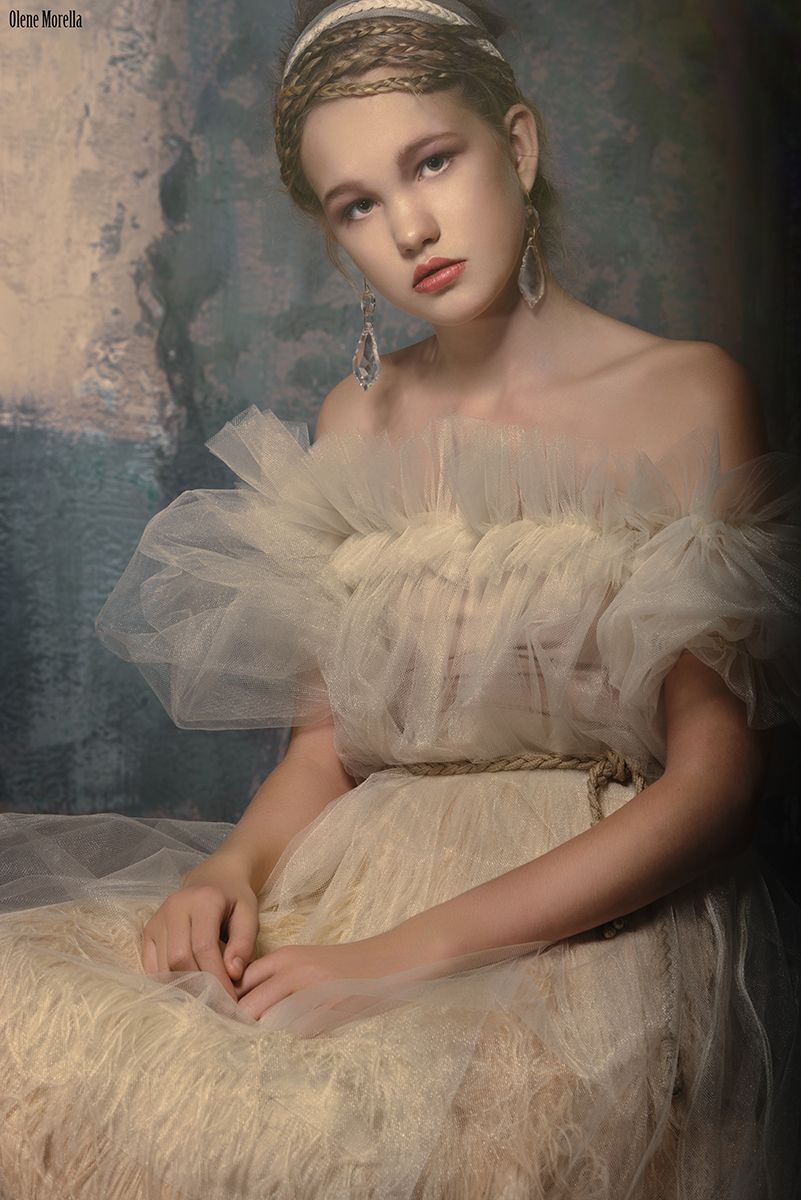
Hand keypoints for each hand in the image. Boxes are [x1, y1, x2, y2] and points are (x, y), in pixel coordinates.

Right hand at [141, 855, 259, 1000]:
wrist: (214, 877)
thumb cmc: (235, 897)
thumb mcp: (249, 913)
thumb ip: (244, 942)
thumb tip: (233, 974)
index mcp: (202, 900)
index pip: (204, 947)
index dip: (216, 978)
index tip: (231, 1001)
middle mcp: (174, 907)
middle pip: (179, 958)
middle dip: (199, 986)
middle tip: (217, 1005)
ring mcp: (158, 919)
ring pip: (163, 964)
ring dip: (183, 987)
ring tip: (204, 1000)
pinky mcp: (148, 931)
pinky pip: (151, 964)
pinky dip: (167, 981)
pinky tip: (186, 989)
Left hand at [234, 924, 439, 1021]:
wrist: (391, 960)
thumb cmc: (348, 964)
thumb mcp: (309, 960)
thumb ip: (280, 977)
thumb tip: (248, 1005)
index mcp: (286, 956)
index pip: (242, 981)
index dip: (237, 1002)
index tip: (235, 1018)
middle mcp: (293, 971)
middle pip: (249, 1007)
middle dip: (245, 1026)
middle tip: (247, 1040)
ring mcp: (311, 992)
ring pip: (270, 1023)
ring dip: (268, 1036)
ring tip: (269, 1045)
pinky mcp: (329, 1012)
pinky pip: (299, 1035)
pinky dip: (297, 1040)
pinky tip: (305, 1039)